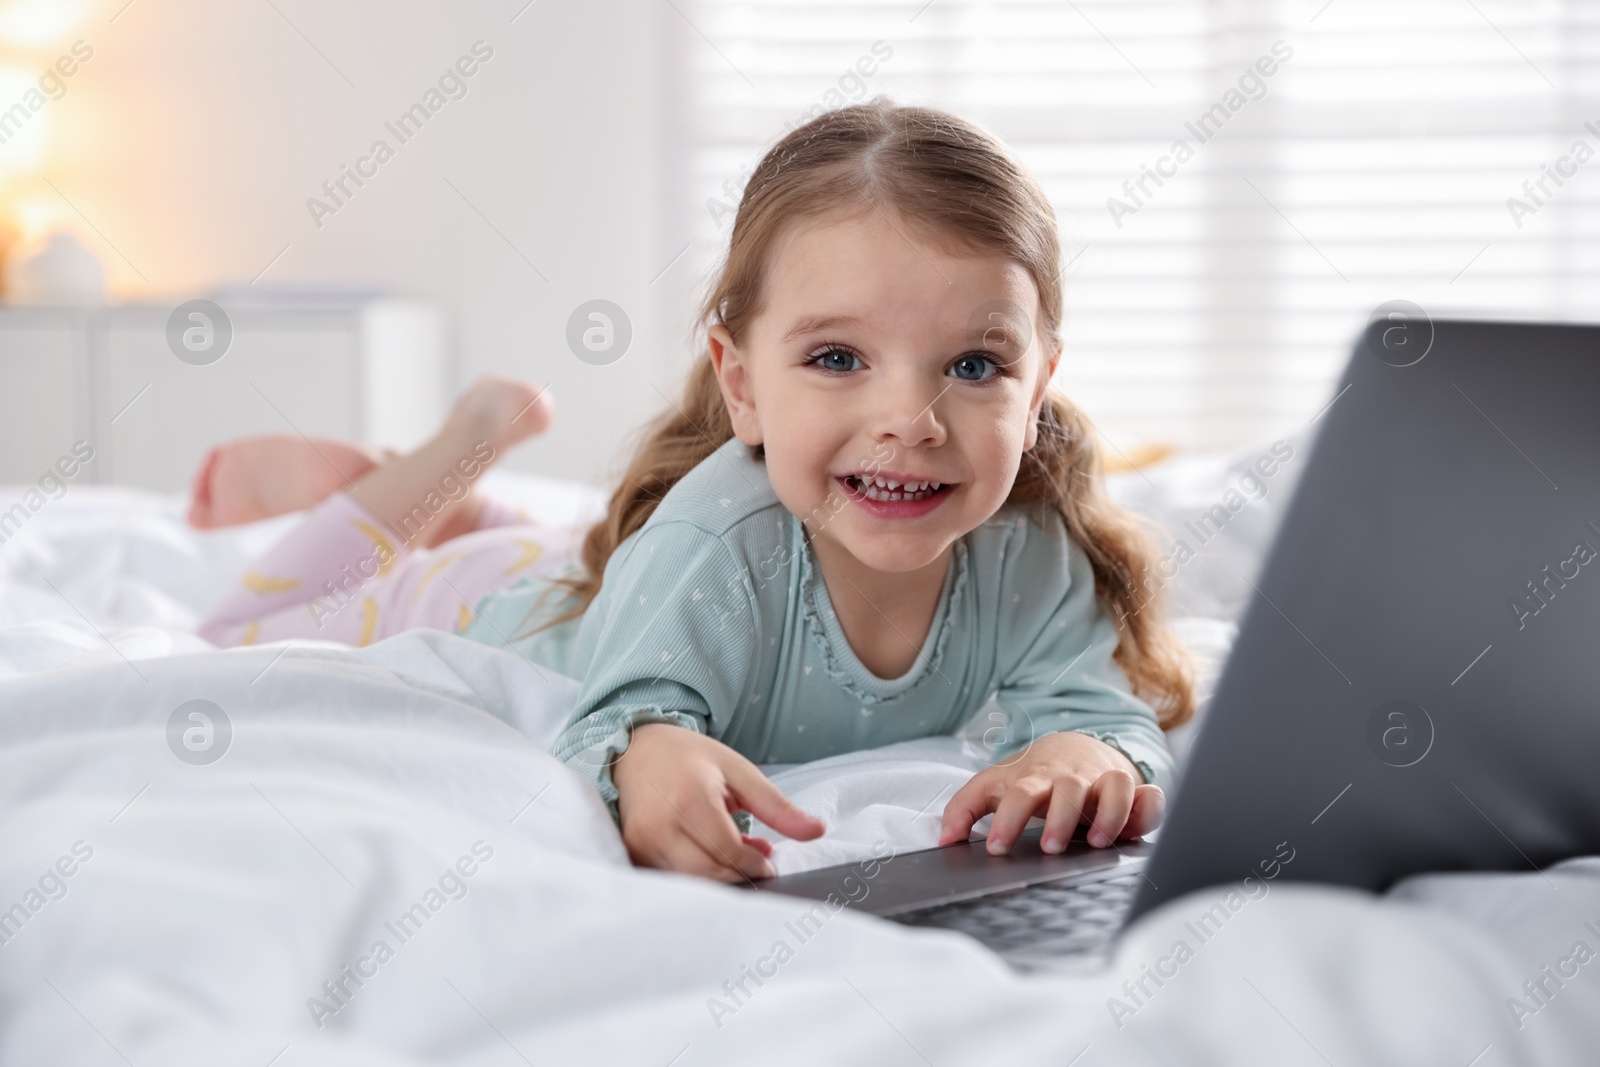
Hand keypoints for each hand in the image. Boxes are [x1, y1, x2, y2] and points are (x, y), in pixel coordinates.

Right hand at [612, 722, 826, 881]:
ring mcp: (641, 842)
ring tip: (731, 850)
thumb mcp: (740, 772)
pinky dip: (695, 874)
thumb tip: (818, 831)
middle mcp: (659, 825)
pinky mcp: (633, 852)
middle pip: (709, 875)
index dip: (755, 863)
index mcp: (690, 798)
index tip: (769, 857)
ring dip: (718, 877)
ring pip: (690, 882)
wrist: (637, 750)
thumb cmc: (690, 758)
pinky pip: (671, 878)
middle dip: (739, 874)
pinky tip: (705, 854)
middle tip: (755, 856)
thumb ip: (778, 806)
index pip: (729, 853)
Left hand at [938, 731, 1163, 855]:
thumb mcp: (995, 785)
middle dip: (1062, 817)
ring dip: (1110, 813)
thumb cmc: (1033, 776)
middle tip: (1050, 848)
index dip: (1008, 819)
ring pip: (1117, 786)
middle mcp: (1073, 779)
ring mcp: (1105, 782)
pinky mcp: (1135, 792)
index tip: (995, 848)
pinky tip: (1138, 830)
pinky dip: (1149, 808)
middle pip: (1070, 789)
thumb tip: (944, 839)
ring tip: (1096, 842)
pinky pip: (1151, 795)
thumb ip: (965, 808)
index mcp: (1036, 779)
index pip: (1020, 794)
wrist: (1075, 748)